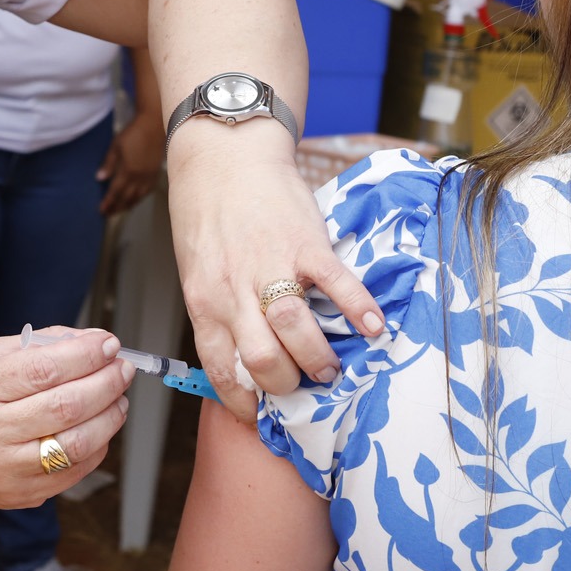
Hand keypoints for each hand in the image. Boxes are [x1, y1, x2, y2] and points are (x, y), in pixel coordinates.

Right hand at [0, 327, 132, 511]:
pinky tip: (100, 427)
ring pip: (76, 445)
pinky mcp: (18, 494)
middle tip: (121, 368)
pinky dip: (97, 447)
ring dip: (109, 417)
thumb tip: (90, 340)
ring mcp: (3, 469)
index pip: (42, 370)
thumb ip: (36, 346)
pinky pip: (72, 472)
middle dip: (105, 383)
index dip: (84, 355)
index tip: (107, 343)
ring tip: (118, 397)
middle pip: (65, 407)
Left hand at [97, 117, 162, 214]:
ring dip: (128, 205)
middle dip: (117, 207)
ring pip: (138, 197)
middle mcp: (140, 177)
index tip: (101, 210)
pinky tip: (135, 199)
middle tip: (108, 214)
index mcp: (128, 170)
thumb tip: (100, 178)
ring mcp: (149, 176)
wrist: (154, 125)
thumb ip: (108, 164)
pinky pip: (147, 191)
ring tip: (120, 210)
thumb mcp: (116, 146)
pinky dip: (140, 198)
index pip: (116, 191)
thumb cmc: (133, 133)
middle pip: (127, 198)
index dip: (108, 202)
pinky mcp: (156, 173)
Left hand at [166, 121, 382, 421]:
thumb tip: (242, 355)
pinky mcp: (306, 243)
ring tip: (332, 366)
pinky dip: (359, 310)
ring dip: (319, 357)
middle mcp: (236, 291)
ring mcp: (272, 266)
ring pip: (296, 329)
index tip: (262, 414)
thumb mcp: (197, 270)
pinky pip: (337, 284)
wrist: (225, 156)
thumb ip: (218, 310)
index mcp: (205, 301)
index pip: (223, 368)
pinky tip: (373, 328)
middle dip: (288, 385)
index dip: (244, 400)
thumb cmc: (208, 215)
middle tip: (305, 385)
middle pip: (263, 360)